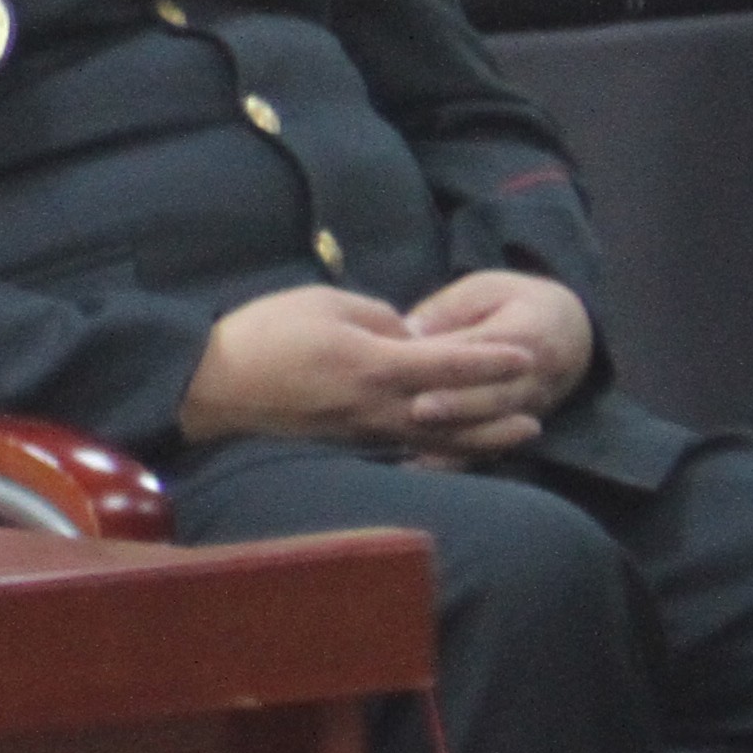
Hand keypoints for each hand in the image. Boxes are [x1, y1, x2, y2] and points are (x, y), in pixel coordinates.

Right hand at [176, 286, 550, 458]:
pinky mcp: (350, 444)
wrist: (213, 387)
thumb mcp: (321, 303)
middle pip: (455, 413)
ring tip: (519, 435)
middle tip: (539, 410)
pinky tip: (461, 448)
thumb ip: (375, 316)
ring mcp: (366, 432)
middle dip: (499, 410)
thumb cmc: (264, 334)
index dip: (490, 359)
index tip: (526, 355)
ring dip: (484, 438)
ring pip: (439, 439)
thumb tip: (407, 335)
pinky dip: (445, 449)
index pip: (448, 364)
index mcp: (374, 364)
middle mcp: (380, 406)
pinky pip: (410, 448)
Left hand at [399, 270, 597, 454]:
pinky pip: (494, 447)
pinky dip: (463, 459)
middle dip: (458, 404)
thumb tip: (407, 330)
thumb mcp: (485, 289)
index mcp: (527, 334)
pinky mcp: (523, 426)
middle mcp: (537, 376)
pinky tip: (425, 467)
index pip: (490, 349)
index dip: (454, 359)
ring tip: (420, 443)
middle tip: (419, 409)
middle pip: (496, 395)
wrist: (572, 330)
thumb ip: (450, 310)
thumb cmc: (513, 302)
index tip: (417, 364)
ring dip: (459, 436)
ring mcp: (534, 406)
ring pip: (497, 426)